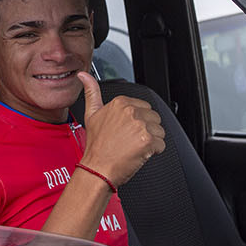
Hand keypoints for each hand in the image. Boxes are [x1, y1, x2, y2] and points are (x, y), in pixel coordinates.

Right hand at [77, 72, 165, 187]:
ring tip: (134, 147)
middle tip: (130, 140)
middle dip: (146, 130)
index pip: (144, 108)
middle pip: (154, 118)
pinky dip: (153, 152)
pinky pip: (161, 145)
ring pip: (159, 131)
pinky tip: (139, 154)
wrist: (97, 169)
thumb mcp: (91, 114)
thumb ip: (92, 92)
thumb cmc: (96, 146)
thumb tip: (84, 76)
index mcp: (120, 103)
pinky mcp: (148, 140)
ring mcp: (140, 125)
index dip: (138, 122)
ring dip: (151, 142)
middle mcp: (131, 111)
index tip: (127, 131)